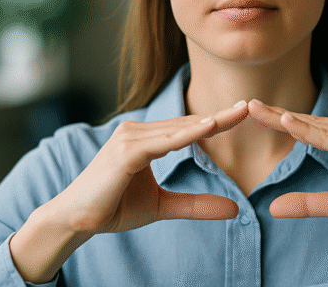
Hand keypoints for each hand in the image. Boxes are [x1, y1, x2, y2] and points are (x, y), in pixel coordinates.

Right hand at [49, 101, 248, 235]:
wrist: (76, 220)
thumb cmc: (114, 208)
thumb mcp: (163, 206)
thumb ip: (196, 205)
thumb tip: (235, 209)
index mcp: (146, 139)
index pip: (188, 129)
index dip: (217, 122)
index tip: (244, 113)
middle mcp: (137, 132)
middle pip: (187, 124)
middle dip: (220, 116)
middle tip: (250, 106)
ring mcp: (130, 139)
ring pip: (177, 130)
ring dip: (208, 122)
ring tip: (237, 113)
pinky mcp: (125, 152)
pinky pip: (162, 143)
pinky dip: (186, 136)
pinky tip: (207, 128)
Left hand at [246, 99, 327, 232]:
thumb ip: (308, 203)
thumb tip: (274, 207)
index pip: (309, 128)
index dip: (282, 121)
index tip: (255, 114)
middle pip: (309, 121)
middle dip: (276, 114)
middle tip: (247, 105)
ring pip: (316, 126)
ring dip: (285, 117)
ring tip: (257, 110)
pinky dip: (307, 130)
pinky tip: (286, 123)